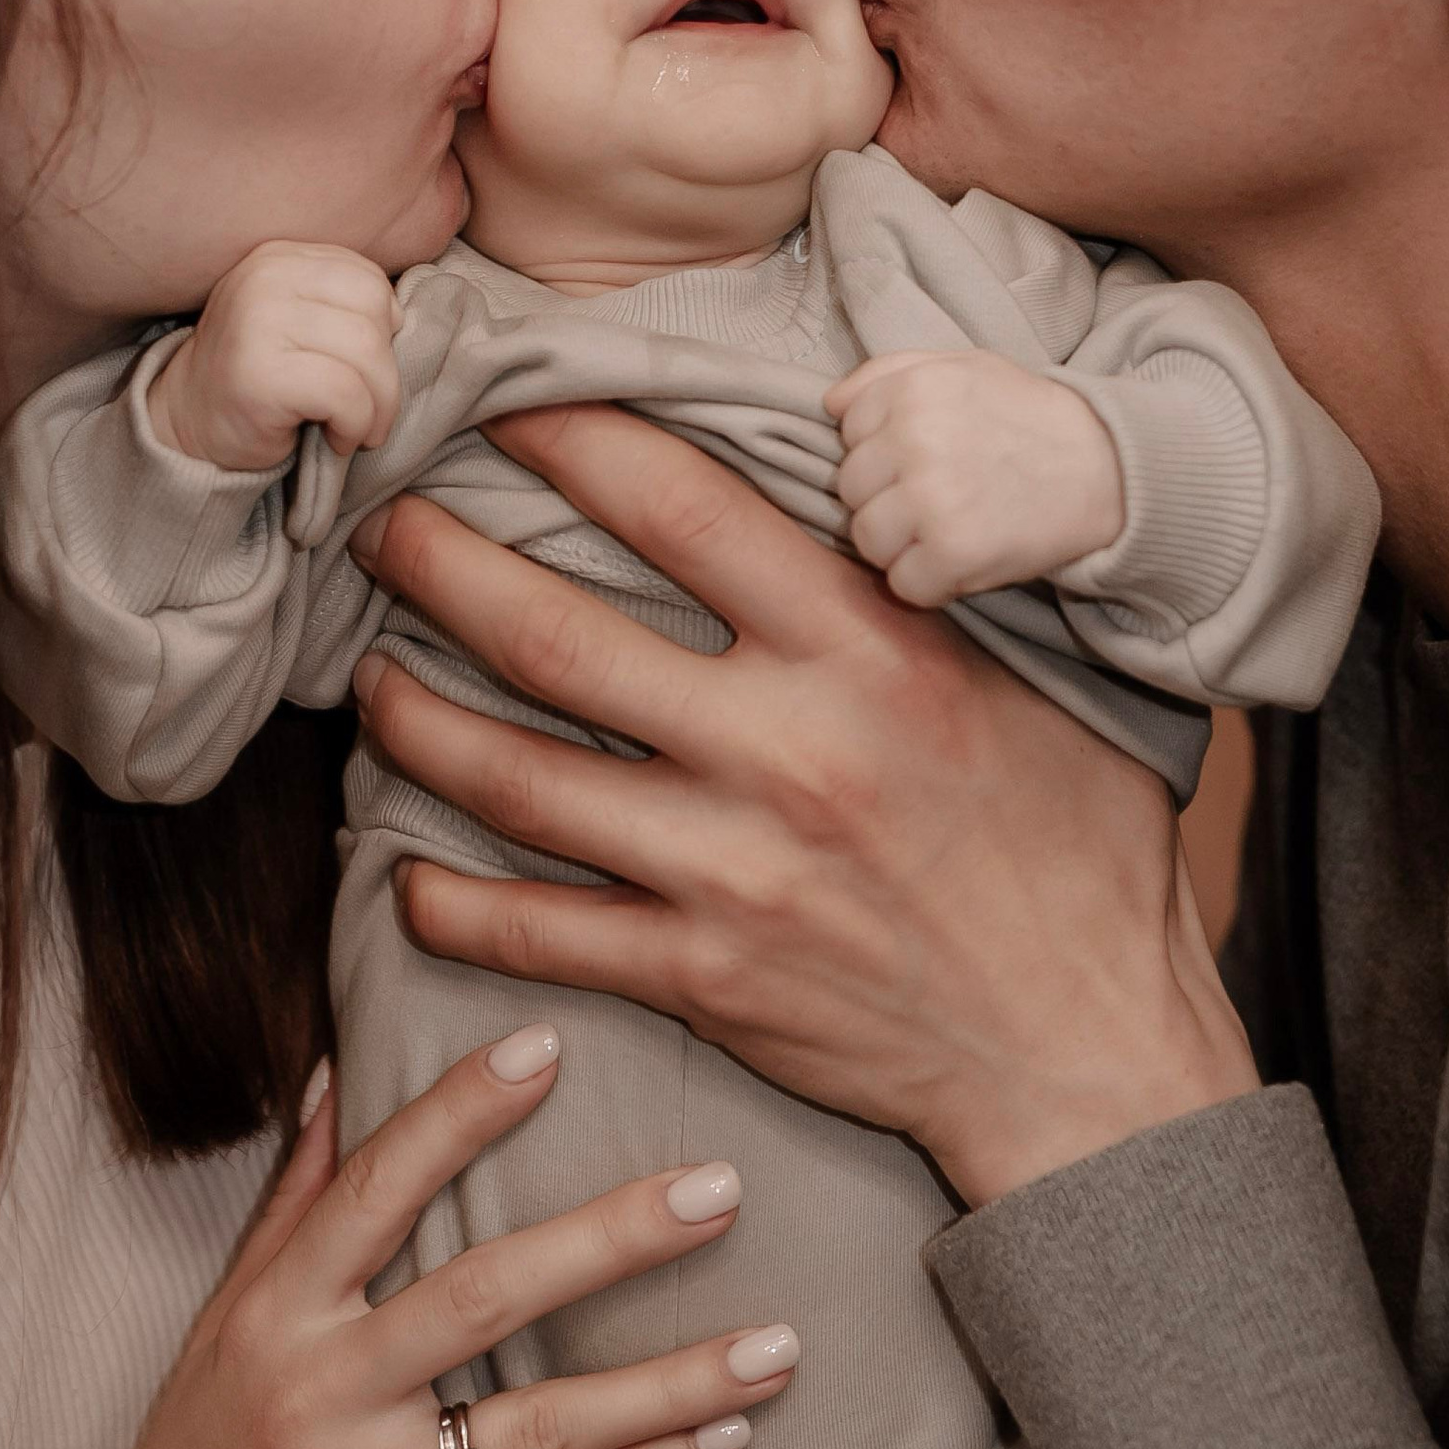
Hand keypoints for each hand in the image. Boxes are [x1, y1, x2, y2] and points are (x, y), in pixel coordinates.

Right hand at [67, 1033, 797, 1448]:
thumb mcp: (224, 1327)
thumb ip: (297, 1200)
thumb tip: (342, 1065)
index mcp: (276, 1315)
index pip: (377, 1188)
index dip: (459, 1111)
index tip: (547, 1043)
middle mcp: (318, 1393)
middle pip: (482, 1294)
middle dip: (612, 1236)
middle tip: (721, 1186)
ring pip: (541, 1420)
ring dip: (671, 1380)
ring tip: (777, 1342)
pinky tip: (721, 1443)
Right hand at [146, 241, 402, 470]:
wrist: (187, 425)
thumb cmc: (259, 378)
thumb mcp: (296, 320)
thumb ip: (340, 304)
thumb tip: (403, 317)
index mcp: (279, 258)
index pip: (366, 278)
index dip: (383, 327)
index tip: (365, 365)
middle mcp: (265, 279)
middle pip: (374, 312)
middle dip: (387, 372)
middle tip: (369, 409)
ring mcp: (258, 323)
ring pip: (367, 353)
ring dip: (377, 406)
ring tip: (355, 428)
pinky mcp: (260, 374)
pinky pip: (346, 394)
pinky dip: (355, 425)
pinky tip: (336, 438)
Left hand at [348, 408, 1258, 1210]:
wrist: (1081, 1043)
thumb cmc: (1074, 844)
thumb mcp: (1027, 676)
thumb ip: (921, 586)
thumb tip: (847, 480)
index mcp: (867, 649)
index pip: (678, 504)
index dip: (567, 437)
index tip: (500, 405)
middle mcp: (784, 748)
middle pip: (554, 633)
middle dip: (439, 565)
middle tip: (379, 526)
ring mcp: (730, 869)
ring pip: (514, 776)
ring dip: (414, 716)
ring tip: (367, 674)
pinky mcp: (702, 975)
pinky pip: (536, 927)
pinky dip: (449, 898)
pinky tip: (402, 866)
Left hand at [826, 348, 1125, 603]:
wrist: (1109, 467)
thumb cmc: (1029, 416)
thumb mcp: (965, 366)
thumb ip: (891, 372)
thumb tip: (830, 403)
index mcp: (912, 390)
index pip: (848, 432)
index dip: (882, 450)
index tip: (923, 457)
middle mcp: (914, 440)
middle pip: (851, 489)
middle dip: (887, 498)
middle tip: (939, 498)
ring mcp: (931, 499)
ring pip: (867, 540)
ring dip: (902, 546)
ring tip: (947, 530)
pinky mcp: (954, 553)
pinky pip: (904, 585)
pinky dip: (931, 584)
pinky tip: (963, 560)